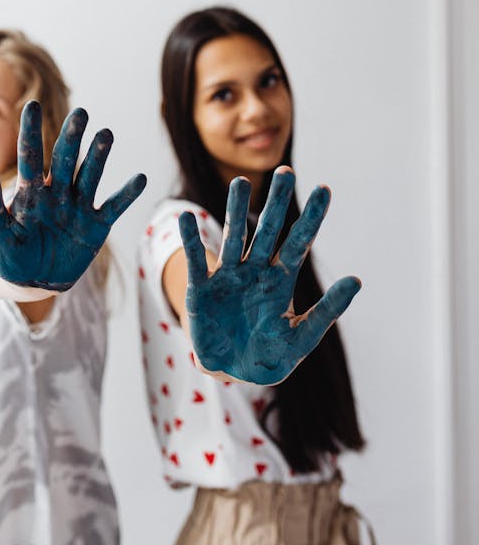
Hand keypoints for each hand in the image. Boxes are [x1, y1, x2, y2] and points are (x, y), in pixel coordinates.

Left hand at [0, 100, 146, 290]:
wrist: (32, 281)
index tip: (32, 106)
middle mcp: (56, 192)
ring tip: (106, 134)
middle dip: (72, 137)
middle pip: (66, 160)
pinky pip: (113, 207)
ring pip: (89, 176)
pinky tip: (140, 178)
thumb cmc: (9, 252)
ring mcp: (78, 207)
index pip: (30, 155)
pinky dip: (126, 195)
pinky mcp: (96, 226)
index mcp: (30, 190)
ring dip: (98, 157)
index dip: (30, 131)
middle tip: (80, 113)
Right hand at [179, 168, 360, 384]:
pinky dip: (191, 240)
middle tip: (286, 171)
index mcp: (281, 279)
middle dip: (278, 202)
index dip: (312, 217)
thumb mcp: (302, 336)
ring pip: (234, 237)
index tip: (325, 189)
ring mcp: (228, 276)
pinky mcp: (201, 288)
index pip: (299, 242)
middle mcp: (255, 270)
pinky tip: (186, 218)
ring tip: (240, 184)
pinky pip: (196, 261)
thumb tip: (358, 280)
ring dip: (235, 210)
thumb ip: (327, 310)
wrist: (233, 373)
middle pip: (268, 229)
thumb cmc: (271, 355)